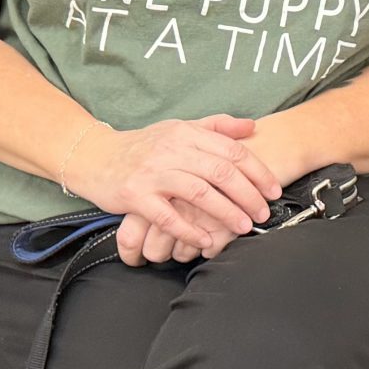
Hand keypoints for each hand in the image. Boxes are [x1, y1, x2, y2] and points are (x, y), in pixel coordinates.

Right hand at [62, 114, 284, 265]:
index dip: (258, 172)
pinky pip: (167, 216)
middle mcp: (172, 150)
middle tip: (264, 213)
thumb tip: (252, 126)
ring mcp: (153, 173)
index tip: (274, 190)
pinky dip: (189, 230)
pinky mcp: (135, 196)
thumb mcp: (179, 128)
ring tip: (243, 227)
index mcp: (186, 133)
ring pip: (199, 193)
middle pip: (221, 172)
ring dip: (225, 213)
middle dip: (248, 195)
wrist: (94, 157)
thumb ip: (216, 126)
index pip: (232, 151)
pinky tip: (205, 241)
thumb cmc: (143, 146)